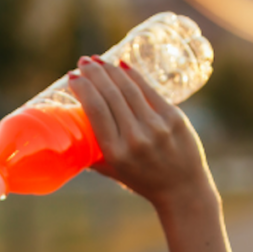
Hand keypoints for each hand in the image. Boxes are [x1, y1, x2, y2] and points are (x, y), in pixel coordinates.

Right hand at [68, 56, 215, 209]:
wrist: (183, 190)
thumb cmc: (142, 181)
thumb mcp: (112, 172)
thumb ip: (92, 155)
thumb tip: (70, 136)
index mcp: (116, 152)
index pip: (96, 110)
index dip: (83, 89)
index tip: (72, 77)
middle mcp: (135, 138)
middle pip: (110, 95)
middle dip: (94, 74)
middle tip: (83, 62)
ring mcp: (157, 126)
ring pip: (129, 89)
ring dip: (110, 70)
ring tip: (98, 61)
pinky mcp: (174, 118)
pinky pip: (150, 90)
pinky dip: (134, 75)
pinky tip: (122, 65)